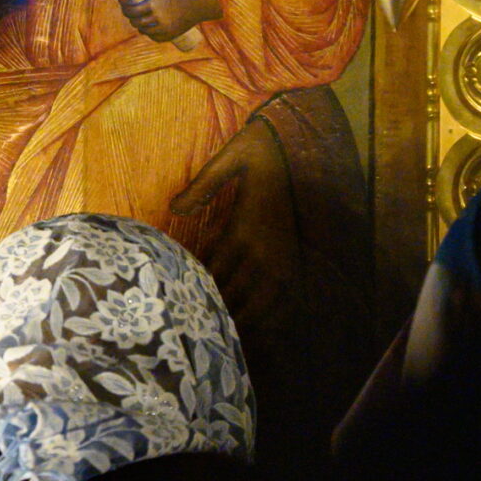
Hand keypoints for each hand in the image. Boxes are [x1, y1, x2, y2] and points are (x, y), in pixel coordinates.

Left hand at [119, 0, 220, 42]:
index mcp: (153, 4)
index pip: (131, 9)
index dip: (123, 4)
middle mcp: (158, 18)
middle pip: (136, 21)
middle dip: (128, 15)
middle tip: (128, 9)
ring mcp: (165, 28)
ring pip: (144, 30)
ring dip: (137, 25)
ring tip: (136, 19)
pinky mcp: (172, 34)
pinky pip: (156, 37)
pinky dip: (149, 34)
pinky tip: (146, 29)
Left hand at [170, 117, 298, 331]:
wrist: (306, 142)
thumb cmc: (262, 148)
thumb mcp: (228, 159)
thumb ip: (201, 186)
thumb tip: (175, 209)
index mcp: (244, 229)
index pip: (213, 271)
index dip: (194, 290)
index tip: (178, 306)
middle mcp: (264, 250)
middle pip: (233, 294)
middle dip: (213, 311)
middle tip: (192, 332)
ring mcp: (283, 256)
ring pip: (258, 303)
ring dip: (240, 319)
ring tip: (222, 338)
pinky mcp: (296, 255)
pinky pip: (282, 296)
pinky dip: (267, 314)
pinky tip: (256, 325)